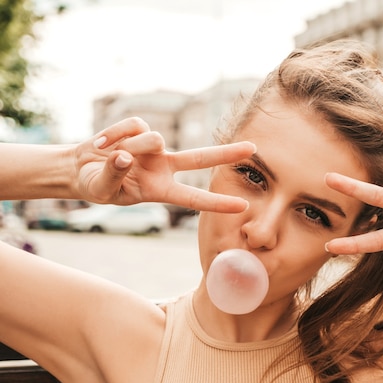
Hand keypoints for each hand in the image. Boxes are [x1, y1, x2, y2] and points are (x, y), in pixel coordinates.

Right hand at [73, 117, 254, 211]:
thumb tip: (125, 157)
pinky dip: (116, 133)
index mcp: (160, 190)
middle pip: (200, 159)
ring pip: (154, 140)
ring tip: (110, 154)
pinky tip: (102, 142)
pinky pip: (134, 125)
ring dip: (132, 146)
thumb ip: (113, 175)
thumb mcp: (102, 188)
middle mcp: (163, 168)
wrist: (79, 168)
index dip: (217, 203)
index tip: (242, 207)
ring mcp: (153, 149)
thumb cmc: (96, 185)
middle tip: (253, 148)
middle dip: (226, 153)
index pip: (193, 198)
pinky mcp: (139, 130)